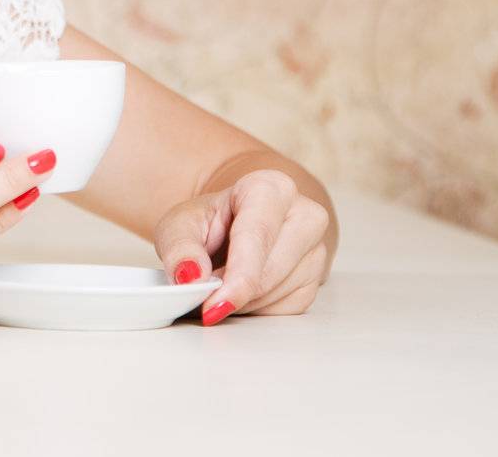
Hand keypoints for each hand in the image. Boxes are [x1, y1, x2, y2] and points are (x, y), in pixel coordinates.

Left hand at [154, 168, 331, 325]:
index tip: (213, 304)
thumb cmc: (210, 222)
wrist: (231, 226)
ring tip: (221, 283)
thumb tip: (191, 276)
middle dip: (234, 292)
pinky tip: (243, 290)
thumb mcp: (179, 226)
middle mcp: (304, 213)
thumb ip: (180, 249)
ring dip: (242, 302)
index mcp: (270, 188)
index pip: (258, 235)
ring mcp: (316, 247)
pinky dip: (257, 309)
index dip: (237, 276)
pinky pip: (286, 309)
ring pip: (278, 294)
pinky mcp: (318, 278)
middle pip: (271, 271)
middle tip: (203, 294)